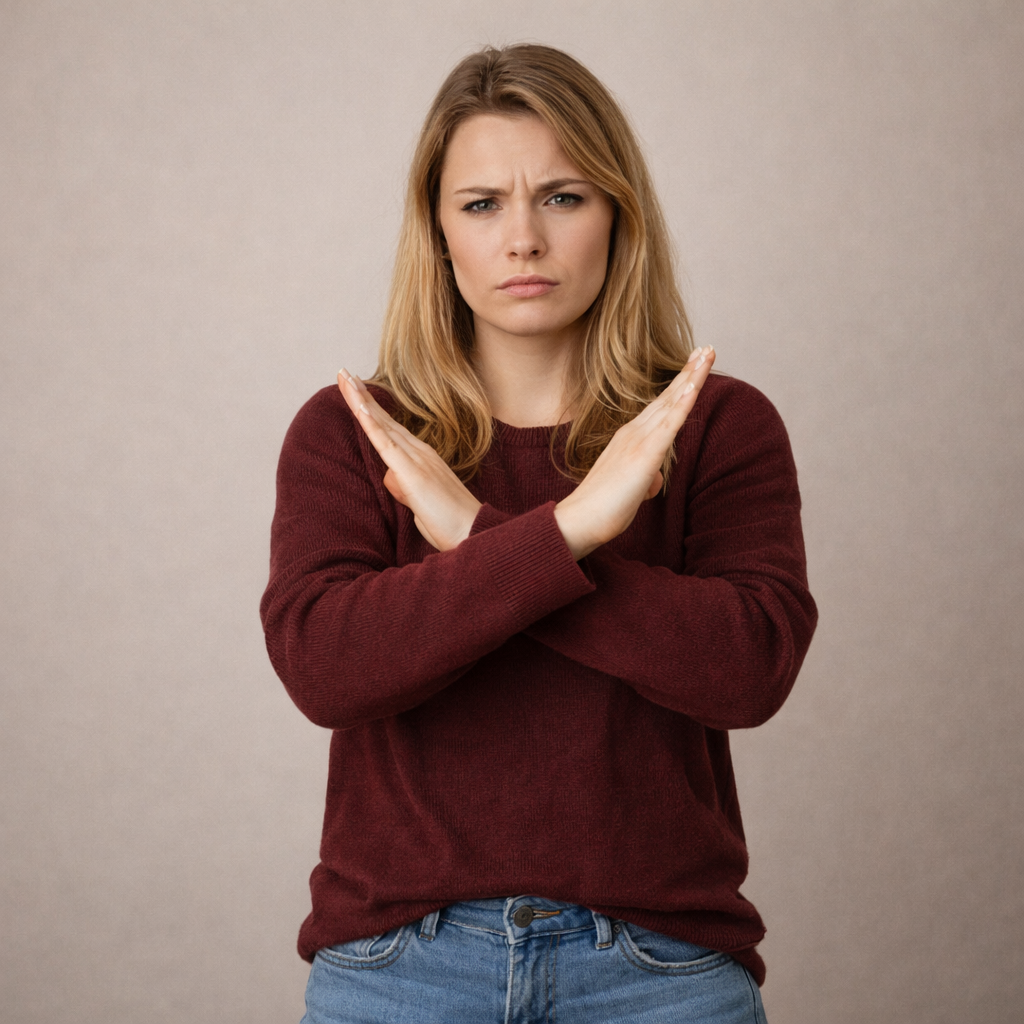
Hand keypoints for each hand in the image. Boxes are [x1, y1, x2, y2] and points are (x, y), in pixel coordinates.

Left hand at [337, 370, 481, 550]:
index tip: (358, 392)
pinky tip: (357, 406)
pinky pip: (385, 442)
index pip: (392, 430)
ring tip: (345, 378)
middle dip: (362, 396)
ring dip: (361, 400)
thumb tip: (393, 479)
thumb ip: (406, 489)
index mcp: (424, 459)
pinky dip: (370, 422)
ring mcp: (417, 459)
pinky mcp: (411, 470)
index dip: (374, 410)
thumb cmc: (452, 525)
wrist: (474, 532)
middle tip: (345, 374)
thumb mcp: (422, 505)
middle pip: (385, 420)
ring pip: (382, 424)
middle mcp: (421, 453)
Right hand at [554, 346, 715, 559]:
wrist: (580, 520)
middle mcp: (633, 433)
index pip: (660, 408)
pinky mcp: (644, 455)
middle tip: (706, 349)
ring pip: (671, 403)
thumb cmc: (603, 508)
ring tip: (706, 355)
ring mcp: (638, 441)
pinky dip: (683, 403)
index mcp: (630, 439)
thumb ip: (645, 476)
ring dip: (691, 377)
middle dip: (689, 371)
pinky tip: (694, 386)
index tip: (694, 366)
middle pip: (668, 398)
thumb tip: (655, 477)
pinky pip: (669, 425)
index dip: (678, 386)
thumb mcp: (632, 489)